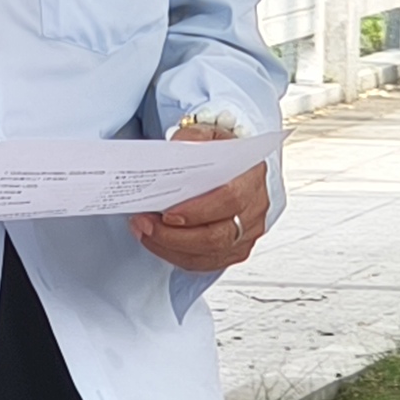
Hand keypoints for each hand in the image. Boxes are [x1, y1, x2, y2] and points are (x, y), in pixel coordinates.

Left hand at [135, 116, 272, 273]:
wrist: (232, 163)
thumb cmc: (220, 152)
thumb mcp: (206, 135)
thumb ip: (191, 140)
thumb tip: (172, 153)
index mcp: (251, 176)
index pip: (230, 199)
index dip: (198, 211)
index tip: (167, 214)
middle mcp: (255, 207)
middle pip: (219, 236)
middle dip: (175, 236)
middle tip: (145, 224)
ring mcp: (248, 232)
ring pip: (211, 254)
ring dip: (171, 248)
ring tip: (145, 232)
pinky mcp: (236, 249)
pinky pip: (206, 263)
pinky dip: (178, 257)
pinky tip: (158, 243)